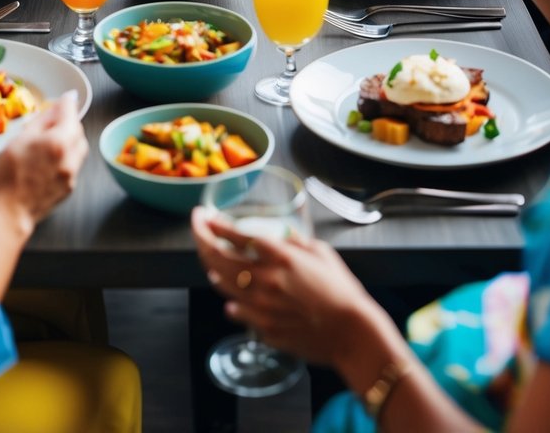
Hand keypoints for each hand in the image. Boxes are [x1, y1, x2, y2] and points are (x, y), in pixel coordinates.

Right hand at [0, 94, 87, 237]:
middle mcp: (71, 157)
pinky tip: (48, 160)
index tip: (67, 97)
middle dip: (68, 123)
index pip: (70, 113)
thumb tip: (57, 105)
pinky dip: (65, 157)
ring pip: (78, 148)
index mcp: (60, 141)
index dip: (67, 102)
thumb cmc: (9, 175)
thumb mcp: (22, 138)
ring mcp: (72, 174)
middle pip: (78, 131)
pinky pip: (73, 164)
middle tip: (52, 121)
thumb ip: (44, 119)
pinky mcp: (69, 187)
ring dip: (69, 140)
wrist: (8, 211)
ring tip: (48, 142)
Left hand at [191, 207, 373, 368]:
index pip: (237, 235)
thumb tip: (281, 234)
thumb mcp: (322, 253)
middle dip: (202, 239)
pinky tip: (232, 296)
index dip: (215, 225)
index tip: (204, 217)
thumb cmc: (342, 291)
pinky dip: (231, 300)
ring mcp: (261, 306)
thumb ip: (296, 241)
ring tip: (211, 258)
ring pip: (221, 284)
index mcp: (281, 256)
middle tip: (198, 229)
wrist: (351, 332)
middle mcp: (265, 279)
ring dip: (212, 268)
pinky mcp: (263, 328)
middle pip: (218, 258)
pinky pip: (236, 311)